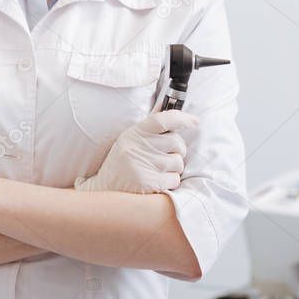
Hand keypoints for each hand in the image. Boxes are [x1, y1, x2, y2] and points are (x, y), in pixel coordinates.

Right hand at [74, 110, 197, 193]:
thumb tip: (165, 106)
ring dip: (174, 168)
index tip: (194, 121)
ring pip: (178, 162)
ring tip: (159, 171)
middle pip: (176, 142)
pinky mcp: (148, 183)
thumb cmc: (121, 165)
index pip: (162, 119)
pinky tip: (158, 182)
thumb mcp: (130, 141)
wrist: (103, 192)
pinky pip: (175, 179)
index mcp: (133, 134)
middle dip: (178, 150)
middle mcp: (137, 147)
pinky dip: (171, 182)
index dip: (182, 118)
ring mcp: (142, 165)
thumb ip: (148, 128)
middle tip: (168, 156)